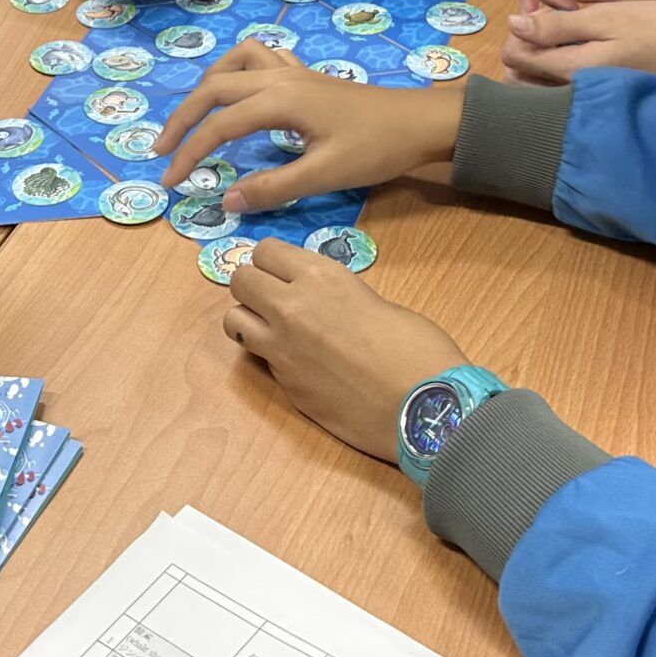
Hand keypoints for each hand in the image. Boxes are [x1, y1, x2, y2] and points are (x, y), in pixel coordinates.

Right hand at [152, 42, 461, 212]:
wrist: (420, 121)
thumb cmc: (376, 147)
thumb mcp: (324, 174)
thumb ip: (272, 188)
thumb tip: (225, 200)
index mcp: (279, 100)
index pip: (219, 126)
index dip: (190, 154)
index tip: (171, 183)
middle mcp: (279, 77)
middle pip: (214, 87)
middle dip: (183, 118)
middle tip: (163, 151)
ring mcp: (293, 72)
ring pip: (234, 63)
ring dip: (207, 86)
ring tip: (194, 117)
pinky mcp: (306, 76)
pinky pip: (260, 58)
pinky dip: (238, 70)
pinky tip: (239, 93)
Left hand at [221, 240, 468, 461]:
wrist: (422, 406)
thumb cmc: (417, 347)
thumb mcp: (374, 301)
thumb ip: (336, 296)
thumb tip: (321, 305)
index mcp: (321, 276)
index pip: (265, 250)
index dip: (274, 261)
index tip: (285, 272)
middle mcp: (291, 306)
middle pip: (241, 280)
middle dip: (254, 286)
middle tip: (275, 299)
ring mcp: (281, 349)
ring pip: (233, 320)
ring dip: (248, 320)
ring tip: (274, 330)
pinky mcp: (283, 385)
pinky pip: (258, 358)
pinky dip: (268, 355)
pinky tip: (297, 363)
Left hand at [503, 0, 655, 84]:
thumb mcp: (607, 17)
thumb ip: (558, 24)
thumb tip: (512, 24)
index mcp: (570, 71)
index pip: (514, 59)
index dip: (518, 32)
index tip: (540, 15)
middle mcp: (570, 94)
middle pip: (521, 78)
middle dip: (525, 49)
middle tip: (550, 25)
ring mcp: (583, 101)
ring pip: (538, 85)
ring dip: (540, 61)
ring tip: (564, 37)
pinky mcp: (596, 99)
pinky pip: (561, 88)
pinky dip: (558, 69)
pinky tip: (578, 50)